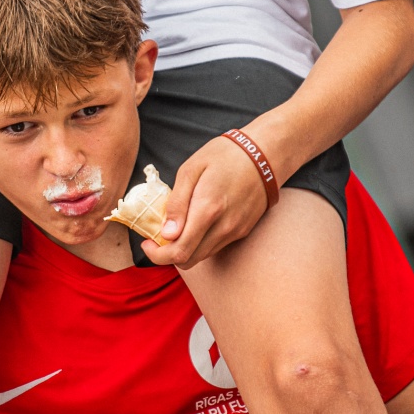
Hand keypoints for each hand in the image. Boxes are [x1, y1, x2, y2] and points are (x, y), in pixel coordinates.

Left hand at [142, 134, 269, 268]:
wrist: (266, 153)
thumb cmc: (225, 155)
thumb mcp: (191, 169)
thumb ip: (177, 203)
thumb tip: (167, 234)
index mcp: (207, 209)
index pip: (179, 251)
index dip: (157, 253)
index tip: (147, 241)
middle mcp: (223, 227)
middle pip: (189, 260)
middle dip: (168, 255)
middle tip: (158, 237)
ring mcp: (235, 231)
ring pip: (202, 256)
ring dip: (184, 248)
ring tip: (177, 226)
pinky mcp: (243, 230)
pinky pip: (215, 246)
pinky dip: (200, 242)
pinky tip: (196, 222)